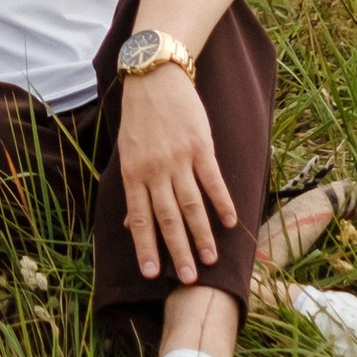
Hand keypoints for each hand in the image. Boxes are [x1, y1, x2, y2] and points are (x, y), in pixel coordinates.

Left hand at [116, 68, 237, 284]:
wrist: (155, 77)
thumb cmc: (139, 118)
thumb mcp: (127, 152)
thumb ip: (133, 189)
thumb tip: (130, 226)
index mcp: (134, 173)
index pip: (139, 218)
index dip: (145, 247)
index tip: (151, 274)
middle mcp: (155, 169)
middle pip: (168, 218)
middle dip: (177, 251)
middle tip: (187, 279)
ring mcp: (179, 158)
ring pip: (191, 204)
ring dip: (202, 235)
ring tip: (210, 260)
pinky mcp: (200, 146)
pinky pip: (213, 180)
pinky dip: (222, 202)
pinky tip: (230, 222)